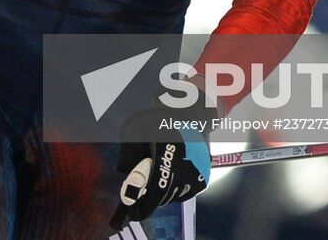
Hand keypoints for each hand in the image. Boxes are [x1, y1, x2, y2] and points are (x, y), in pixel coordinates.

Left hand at [110, 113, 210, 228]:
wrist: (190, 114)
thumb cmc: (161, 120)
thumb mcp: (138, 131)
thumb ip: (129, 152)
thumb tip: (124, 171)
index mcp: (167, 157)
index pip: (155, 192)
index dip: (144, 206)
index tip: (134, 213)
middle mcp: (185, 169)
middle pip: (163, 198)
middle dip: (150, 200)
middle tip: (140, 195)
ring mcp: (196, 175)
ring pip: (174, 197)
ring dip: (163, 194)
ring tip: (157, 179)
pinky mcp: (203, 178)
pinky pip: (185, 194)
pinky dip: (176, 190)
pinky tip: (171, 177)